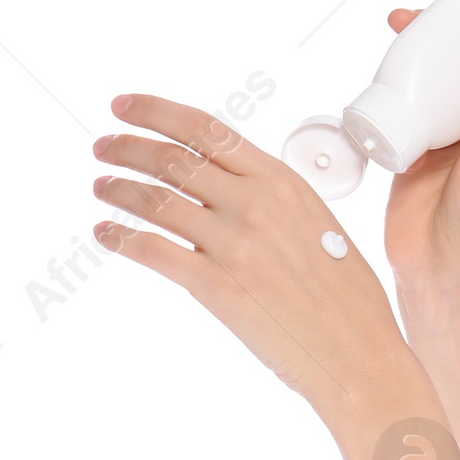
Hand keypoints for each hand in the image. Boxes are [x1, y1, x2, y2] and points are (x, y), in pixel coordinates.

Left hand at [90, 95, 410, 419]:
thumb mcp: (321, 227)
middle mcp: (256, 205)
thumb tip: (230, 190)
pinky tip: (107, 234)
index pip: (208, 131)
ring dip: (119, 189)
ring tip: (102, 185)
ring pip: (157, 201)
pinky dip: (121, 239)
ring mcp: (234, 244)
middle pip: (174, 160)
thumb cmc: (347, 298)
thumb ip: (275, 202)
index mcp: (284, 183)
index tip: (127, 106)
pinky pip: (152, 251)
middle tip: (104, 146)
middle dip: (128, 147)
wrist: (357, 352)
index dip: (157, 113)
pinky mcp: (215, 286)